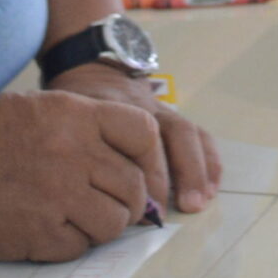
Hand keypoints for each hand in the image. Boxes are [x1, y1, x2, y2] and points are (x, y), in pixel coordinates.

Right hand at [0, 89, 156, 260]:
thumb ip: (93, 131)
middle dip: (127, 200)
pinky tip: (50, 228)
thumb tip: (134, 170)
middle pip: (134, 188)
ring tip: (77, 217)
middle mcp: (74, 154)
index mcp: (79, 115)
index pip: (145, 134)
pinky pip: (79, 247)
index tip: (139, 171)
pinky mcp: (35, 232)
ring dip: (102, 226)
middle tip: (107, 203)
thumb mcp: (48, 108)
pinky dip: (71, 243)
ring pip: (113, 224)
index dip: (149, 158)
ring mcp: (56, 195)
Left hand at [46, 62, 222, 214]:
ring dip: (196, 171)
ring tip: (199, 202)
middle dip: (180, 172)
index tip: (141, 207)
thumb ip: (76, 151)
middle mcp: (145, 108)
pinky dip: (208, 162)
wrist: (91, 69)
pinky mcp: (173, 117)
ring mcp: (162, 111)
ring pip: (188, 134)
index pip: (138, 138)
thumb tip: (84, 199)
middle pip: (171, 134)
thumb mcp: (66, 122)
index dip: (144, 174)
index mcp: (118, 109)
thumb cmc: (75, 108)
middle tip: (181, 207)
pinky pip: (198, 136)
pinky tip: (210, 188)